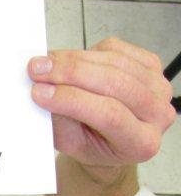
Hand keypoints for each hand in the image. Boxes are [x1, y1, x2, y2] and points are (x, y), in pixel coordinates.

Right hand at [28, 37, 175, 172]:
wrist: (110, 140)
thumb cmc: (91, 146)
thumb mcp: (72, 144)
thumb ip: (62, 121)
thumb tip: (43, 90)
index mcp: (143, 143)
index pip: (109, 115)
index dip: (72, 100)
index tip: (40, 93)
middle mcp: (159, 113)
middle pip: (114, 84)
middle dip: (70, 74)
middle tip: (37, 70)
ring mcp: (158, 85)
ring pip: (113, 63)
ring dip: (73, 59)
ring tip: (45, 62)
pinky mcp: (150, 63)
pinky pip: (114, 49)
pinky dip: (87, 51)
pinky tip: (67, 60)